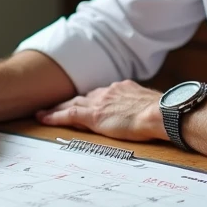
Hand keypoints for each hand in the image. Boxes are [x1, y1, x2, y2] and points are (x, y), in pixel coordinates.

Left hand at [35, 80, 165, 141]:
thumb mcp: (152, 105)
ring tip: (44, 112)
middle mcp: (108, 92)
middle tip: (58, 105)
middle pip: (84, 96)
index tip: (85, 102)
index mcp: (123, 88)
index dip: (91, 99)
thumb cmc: (163, 113)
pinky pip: (69, 115)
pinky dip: (55, 116)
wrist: (161, 113)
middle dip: (70, 101)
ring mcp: (100, 102)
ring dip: (58, 108)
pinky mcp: (94, 116)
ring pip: (73, 103)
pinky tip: (43, 118)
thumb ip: (144, 106)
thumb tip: (149, 112)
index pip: (102, 94)